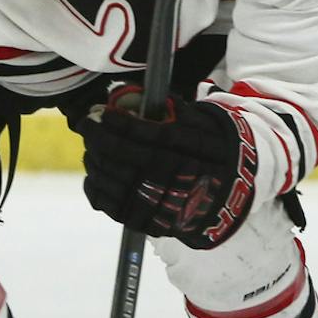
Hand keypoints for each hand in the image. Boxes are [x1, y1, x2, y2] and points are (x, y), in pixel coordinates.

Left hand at [72, 87, 258, 248]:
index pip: (151, 136)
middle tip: (88, 124)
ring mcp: (163, 205)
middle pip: (129, 157)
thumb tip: (143, 94)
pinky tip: (93, 173)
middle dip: (102, 139)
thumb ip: (179, 110)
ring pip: (117, 181)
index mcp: (194, 152)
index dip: (123, 124)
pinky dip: (97, 187)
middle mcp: (178, 179)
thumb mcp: (207, 125)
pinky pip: (113, 206)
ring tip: (91, 146)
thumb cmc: (212, 152)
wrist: (230, 197)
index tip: (104, 112)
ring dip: (97, 160)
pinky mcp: (150, 223)